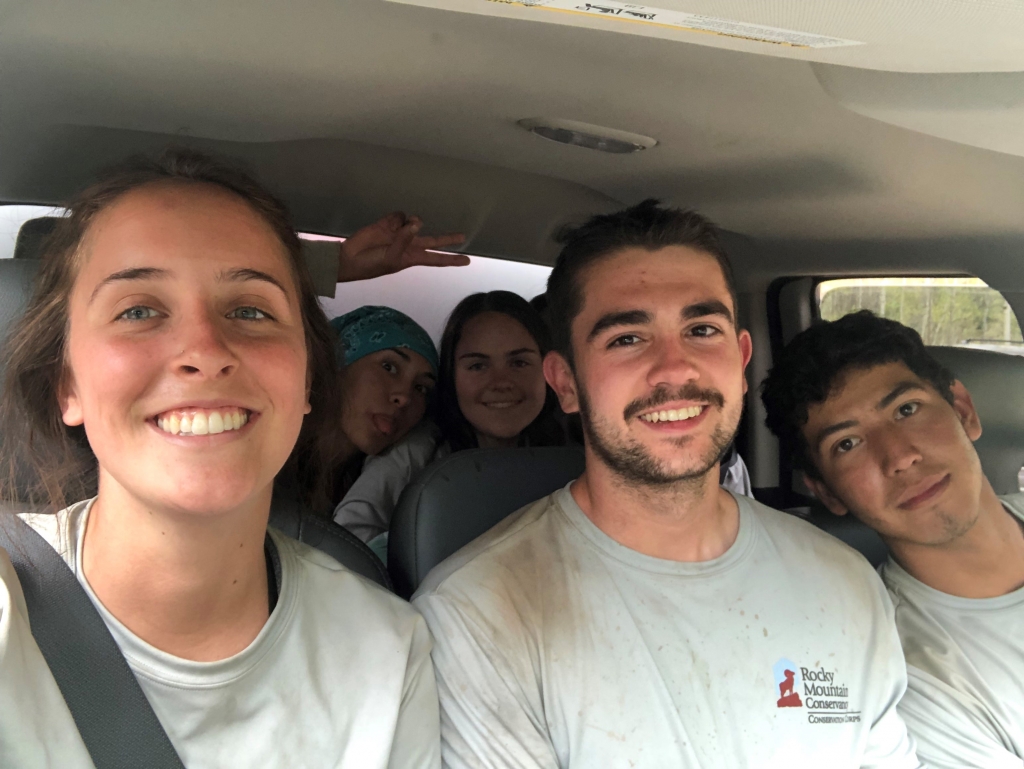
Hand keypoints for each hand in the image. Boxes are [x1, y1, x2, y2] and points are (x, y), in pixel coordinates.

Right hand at [336, 212, 467, 282]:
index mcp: (413, 257)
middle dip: (447, 238)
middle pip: (433, 240)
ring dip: (410, 223)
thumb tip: (416, 222)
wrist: (349, 258)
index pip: (437, 258)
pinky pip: (399, 215)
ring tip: (396, 231)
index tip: (467, 261)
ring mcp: (399, 233)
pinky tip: (386, 225)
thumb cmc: (372, 265)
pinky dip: (395, 218)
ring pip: (414, 221)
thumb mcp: (391, 258)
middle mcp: (409, 244)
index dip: (451, 259)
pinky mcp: (388, 223)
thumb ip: (404, 240)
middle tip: (463, 236)